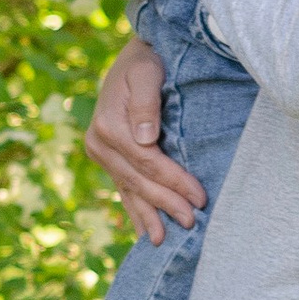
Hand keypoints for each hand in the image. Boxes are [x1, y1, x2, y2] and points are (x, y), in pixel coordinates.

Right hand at [85, 34, 206, 244]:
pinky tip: (146, 233)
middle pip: (138, 181)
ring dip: (148, 217)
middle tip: (192, 223)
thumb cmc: (146, 61)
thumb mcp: (146, 71)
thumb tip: (146, 137)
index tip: (199, 198)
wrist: (133, 58)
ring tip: (163, 242)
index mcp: (108, 125)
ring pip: (129, 191)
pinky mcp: (108, 160)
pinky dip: (136, 211)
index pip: (147, 162)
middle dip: (166, 203)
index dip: (174, 181)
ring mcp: (101, 154)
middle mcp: (99, 143)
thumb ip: (146, 102)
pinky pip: (124, 189)